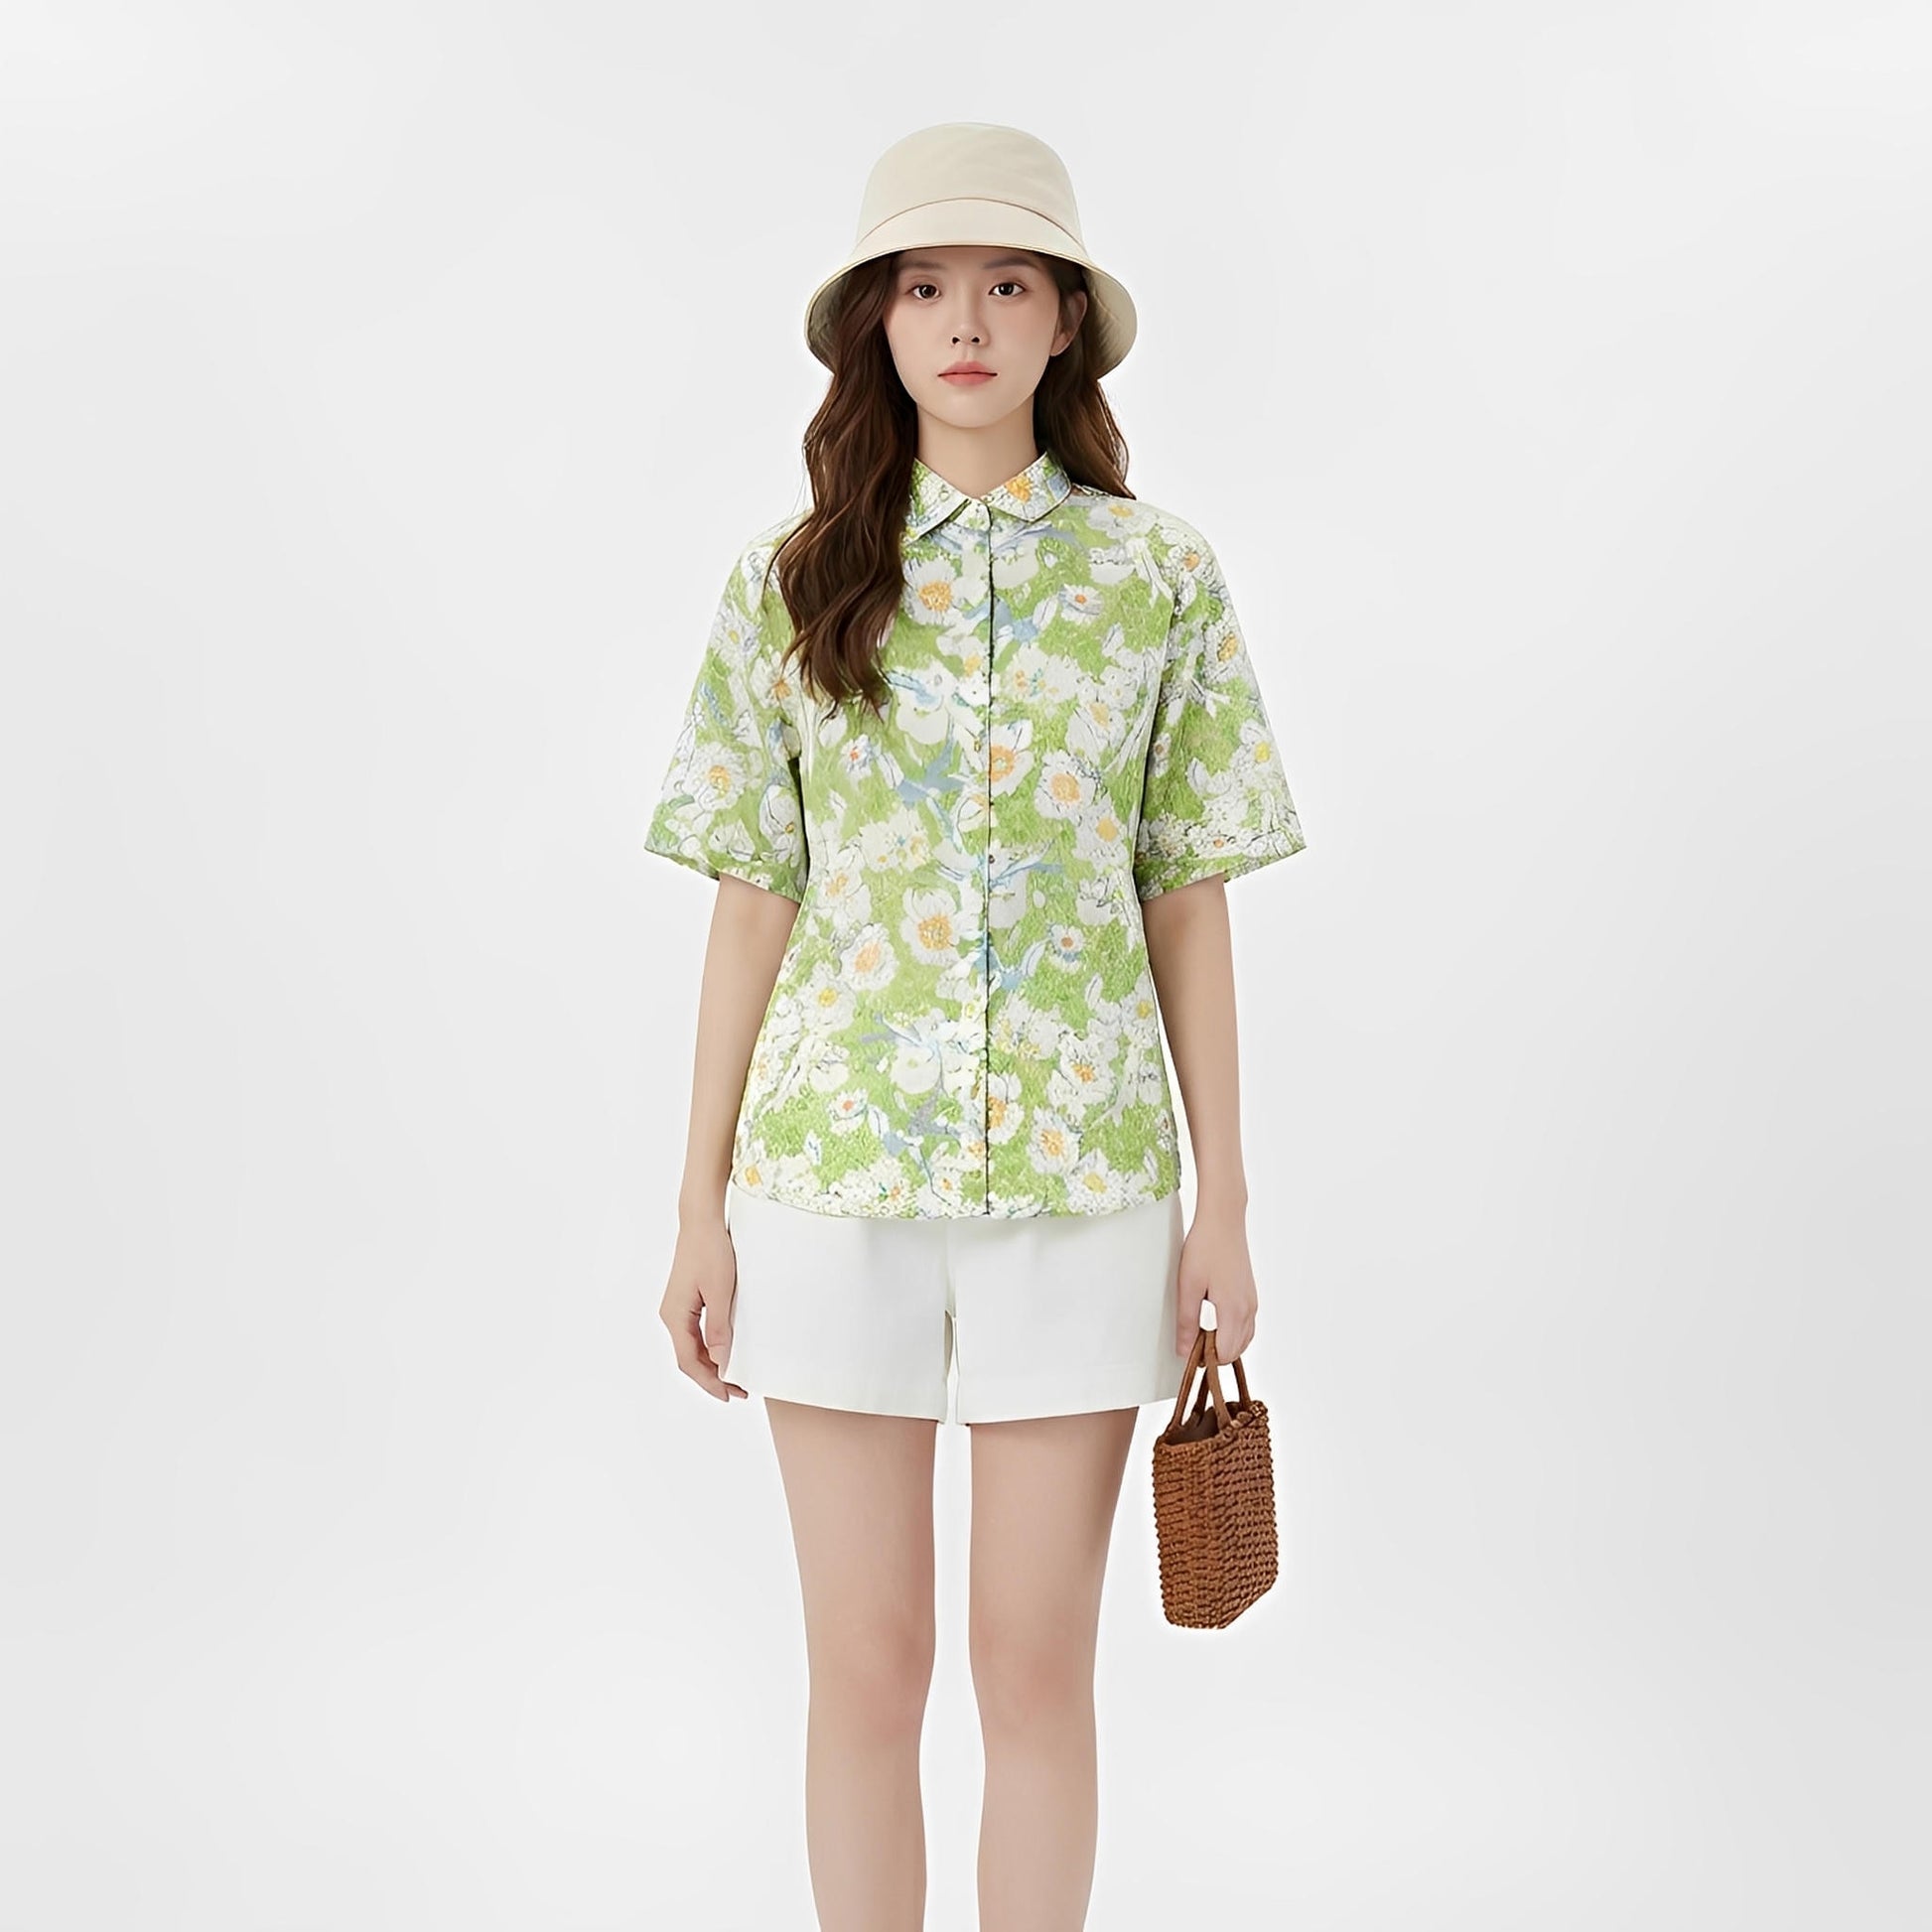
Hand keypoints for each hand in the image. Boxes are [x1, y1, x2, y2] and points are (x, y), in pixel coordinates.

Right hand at [660, 1213, 749, 1402]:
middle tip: (738, 1392)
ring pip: (692, 1347)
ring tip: (734, 1377)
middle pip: (689, 1358)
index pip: (689, 1361)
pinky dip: (709, 1348)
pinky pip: (695, 1333)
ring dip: (711, 1364)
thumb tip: (719, 1361)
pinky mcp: (686, 1301)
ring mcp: (677, 1308)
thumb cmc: (710, 1251)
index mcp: (675, 1316)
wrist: (701, 1222)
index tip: (730, 1395)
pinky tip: (724, 1352)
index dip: (709, 1382)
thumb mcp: (719, 1292)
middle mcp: (671, 1315)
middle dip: (712, 1378)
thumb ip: (718, 1328)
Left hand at [1175, 1203, 1258, 1362]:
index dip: (1206, 1360)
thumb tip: (1184, 1351)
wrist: (1224, 1221)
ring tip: (1201, 1334)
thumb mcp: (1188, 1287)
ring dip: (1225, 1345)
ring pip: (1244, 1340)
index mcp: (1233, 1311)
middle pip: (1236, 1350)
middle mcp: (1248, 1310)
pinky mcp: (1251, 1294)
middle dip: (1215, 1355)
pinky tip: (1216, 1324)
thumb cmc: (1204, 1248)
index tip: (1188, 1353)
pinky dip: (1233, 1333)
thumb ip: (1186, 1322)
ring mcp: (1252, 1302)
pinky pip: (1247, 1326)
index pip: (1225, 1353)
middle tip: (1191, 1343)